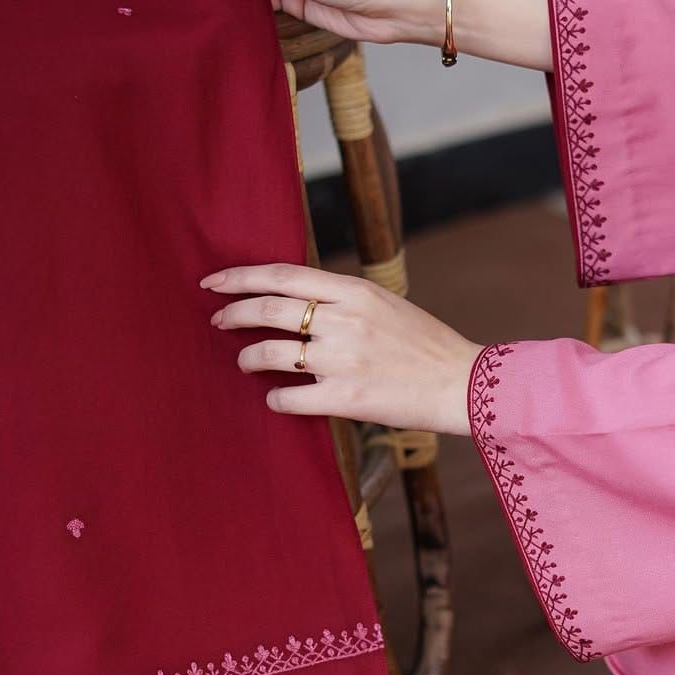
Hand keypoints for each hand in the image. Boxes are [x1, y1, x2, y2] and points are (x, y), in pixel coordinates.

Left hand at [200, 262, 481, 435]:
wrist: (460, 382)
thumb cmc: (425, 344)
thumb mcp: (385, 303)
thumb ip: (342, 299)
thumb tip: (297, 298)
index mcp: (354, 291)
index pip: (282, 275)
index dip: (240, 277)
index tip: (214, 282)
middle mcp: (345, 321)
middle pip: (268, 309)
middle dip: (232, 314)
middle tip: (217, 320)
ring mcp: (343, 360)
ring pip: (270, 353)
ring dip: (248, 358)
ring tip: (245, 362)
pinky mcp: (345, 399)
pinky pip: (289, 398)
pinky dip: (275, 398)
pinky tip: (277, 398)